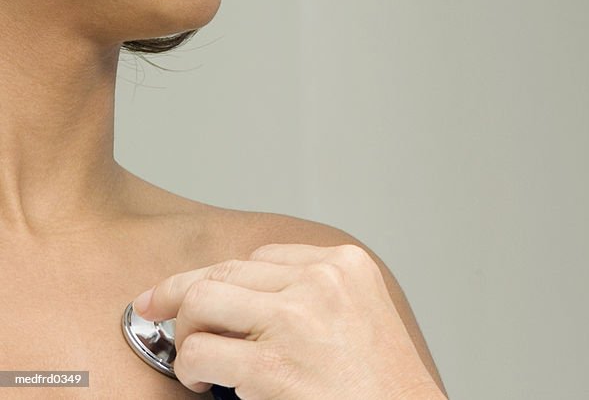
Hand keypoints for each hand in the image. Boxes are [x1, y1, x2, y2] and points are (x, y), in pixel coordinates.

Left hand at [131, 243, 445, 399]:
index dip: (226, 279)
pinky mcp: (272, 365)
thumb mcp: (362, 313)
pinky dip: (190, 369)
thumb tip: (243, 298)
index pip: (263, 257)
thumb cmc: (383, 382)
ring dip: (186, 330)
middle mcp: (321, 280)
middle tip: (155, 306)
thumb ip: (315, 293)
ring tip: (194, 359)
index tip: (200, 292)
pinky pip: (200, 353)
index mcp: (346, 264)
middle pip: (225, 270)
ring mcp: (295, 319)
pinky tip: (205, 383)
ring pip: (202, 300)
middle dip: (183, 292)